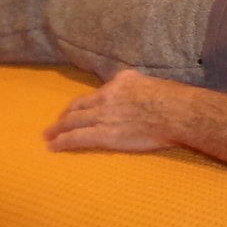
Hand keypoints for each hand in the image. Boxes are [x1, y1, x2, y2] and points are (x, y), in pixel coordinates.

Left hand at [44, 69, 182, 152]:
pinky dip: (62, 142)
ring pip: (73, 121)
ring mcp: (103, 115)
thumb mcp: (158, 85)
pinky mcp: (103, 134)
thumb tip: (149, 99)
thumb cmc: (178, 100)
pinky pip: (77, 138)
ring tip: (49, 135)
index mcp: (123, 81)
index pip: (100, 91)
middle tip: (57, 122)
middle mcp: (108, 95)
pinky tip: (54, 146)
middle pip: (80, 105)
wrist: (178, 113)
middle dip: (67, 114)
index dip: (89, 101)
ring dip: (59, 128)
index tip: (84, 107)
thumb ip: (145, 91)